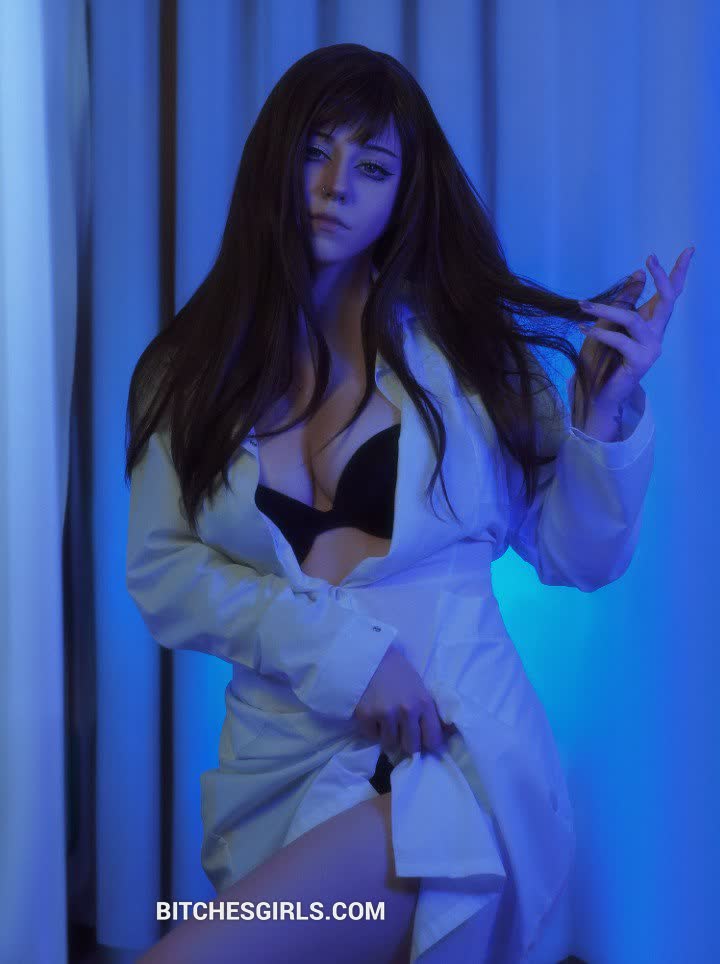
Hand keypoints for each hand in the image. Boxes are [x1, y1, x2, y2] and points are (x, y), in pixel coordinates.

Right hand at [352, 643, 455, 756]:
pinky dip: (372, 729)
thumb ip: (430, 712)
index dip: (427, 744)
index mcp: (424, 703)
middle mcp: (407, 710)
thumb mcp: (420, 688)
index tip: (422, 741)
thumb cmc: (398, 672)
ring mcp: (386, 714)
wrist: (370, 655)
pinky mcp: (365, 715)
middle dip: (407, 743)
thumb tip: (449, 735)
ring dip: (388, 737)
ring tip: (385, 721)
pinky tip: (373, 715)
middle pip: (411, 747)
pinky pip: (371, 736)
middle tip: (402, 734)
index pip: (433, 740)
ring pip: (390, 744)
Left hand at [575, 246, 694, 413]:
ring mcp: (651, 348)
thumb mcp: (610, 322)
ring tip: (584, 305)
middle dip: (662, 277)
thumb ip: (625, 300)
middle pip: (668, 300)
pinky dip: (599, 332)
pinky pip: (619, 340)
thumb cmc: (602, 357)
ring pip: (633, 319)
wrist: (596, 391)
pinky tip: (583, 329)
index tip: (688, 250)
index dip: (678, 272)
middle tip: (650, 258)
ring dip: (606, 309)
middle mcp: (656, 333)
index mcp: (651, 322)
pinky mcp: (640, 361)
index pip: (670, 294)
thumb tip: (638, 273)